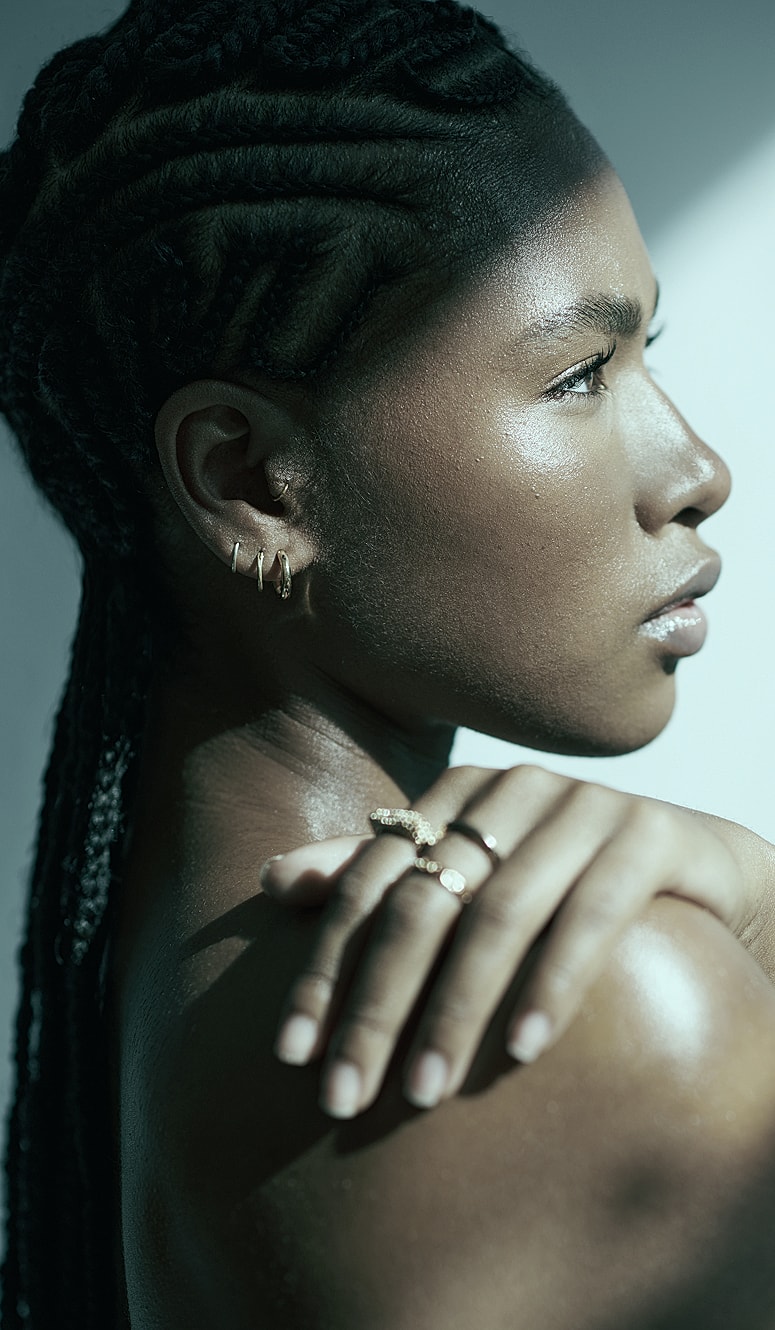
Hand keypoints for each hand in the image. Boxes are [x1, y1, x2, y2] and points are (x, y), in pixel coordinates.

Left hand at [261, 764, 749, 1118]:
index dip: (324, 967)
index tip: (289, 1054)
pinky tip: (523, 1049)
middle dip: (376, 1005)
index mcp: (456, 797)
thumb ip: (380, 877)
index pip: (368, 883)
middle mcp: (511, 792)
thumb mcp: (470, 877)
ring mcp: (582, 809)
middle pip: (422, 903)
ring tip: (422, 1094)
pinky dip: (552, 983)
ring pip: (497, 915)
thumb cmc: (564, 879)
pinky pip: (591, 915)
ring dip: (456, 1010)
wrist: (694, 863)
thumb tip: (268, 879)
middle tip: (343, 1097)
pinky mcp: (648, 837)